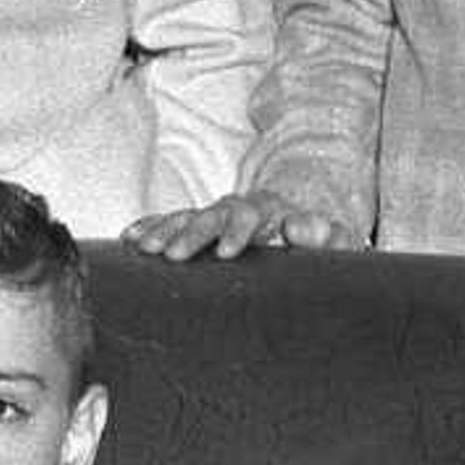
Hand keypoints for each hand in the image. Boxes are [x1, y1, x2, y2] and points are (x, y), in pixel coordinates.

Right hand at [121, 189, 352, 261]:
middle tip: (176, 255)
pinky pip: (173, 222)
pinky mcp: (204, 226)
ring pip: (189, 217)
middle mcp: (242, 208)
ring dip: (166, 231)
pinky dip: (153, 228)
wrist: (310, 230)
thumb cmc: (321, 244)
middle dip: (193, 234)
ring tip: (145, 248)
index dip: (238, 231)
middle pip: (212, 214)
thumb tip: (296, 226)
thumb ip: (327, 235)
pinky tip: (130, 238)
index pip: (251, 213)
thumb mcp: (334, 240)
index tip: (227, 252)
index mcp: (273, 210)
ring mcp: (220, 216)